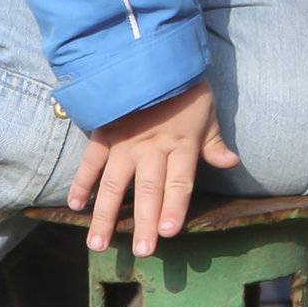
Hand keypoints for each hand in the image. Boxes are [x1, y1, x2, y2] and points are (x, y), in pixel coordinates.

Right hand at [66, 78, 239, 257]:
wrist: (155, 54)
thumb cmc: (185, 87)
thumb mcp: (207, 111)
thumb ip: (214, 142)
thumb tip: (232, 162)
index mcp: (180, 144)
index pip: (179, 181)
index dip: (174, 206)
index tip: (167, 232)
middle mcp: (152, 147)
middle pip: (148, 189)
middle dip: (143, 222)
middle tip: (140, 251)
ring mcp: (125, 141)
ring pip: (114, 183)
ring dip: (106, 214)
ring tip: (98, 244)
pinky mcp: (106, 132)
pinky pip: (91, 160)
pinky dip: (82, 182)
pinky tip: (75, 205)